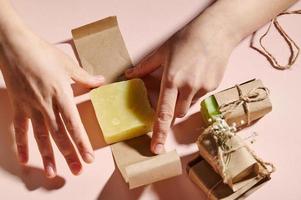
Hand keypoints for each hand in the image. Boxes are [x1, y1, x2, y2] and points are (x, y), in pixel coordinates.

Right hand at [0, 30, 103, 176]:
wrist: (15, 46)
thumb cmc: (43, 53)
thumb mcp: (68, 65)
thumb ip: (85, 78)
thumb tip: (101, 82)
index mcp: (62, 95)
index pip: (74, 125)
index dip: (82, 143)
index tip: (89, 158)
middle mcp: (47, 105)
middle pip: (60, 135)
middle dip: (69, 155)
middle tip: (77, 171)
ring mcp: (31, 107)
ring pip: (41, 137)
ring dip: (48, 156)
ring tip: (53, 173)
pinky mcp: (18, 106)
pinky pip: (20, 129)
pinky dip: (21, 145)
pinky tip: (25, 160)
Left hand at [125, 17, 237, 153]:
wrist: (216, 31)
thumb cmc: (186, 38)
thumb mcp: (162, 51)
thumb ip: (145, 67)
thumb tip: (129, 74)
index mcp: (171, 80)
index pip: (163, 113)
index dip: (159, 132)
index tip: (156, 148)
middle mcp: (187, 87)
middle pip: (177, 113)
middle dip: (173, 109)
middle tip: (174, 91)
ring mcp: (202, 88)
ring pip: (189, 106)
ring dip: (185, 99)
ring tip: (188, 78)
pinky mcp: (214, 87)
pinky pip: (201, 97)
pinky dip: (197, 91)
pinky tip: (199, 74)